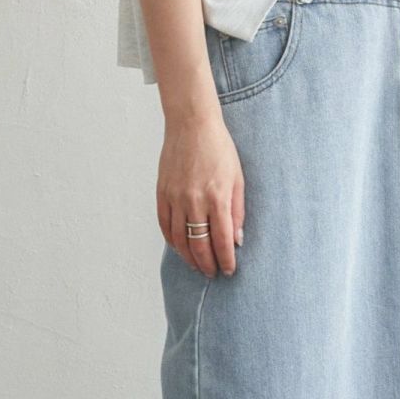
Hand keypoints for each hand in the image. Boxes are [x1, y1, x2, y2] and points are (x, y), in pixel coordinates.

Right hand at [156, 106, 244, 275]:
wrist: (191, 124)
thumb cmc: (219, 148)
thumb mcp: (238, 178)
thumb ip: (237, 211)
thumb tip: (237, 239)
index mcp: (217, 197)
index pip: (222, 241)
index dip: (226, 260)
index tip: (229, 270)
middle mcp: (194, 201)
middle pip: (199, 245)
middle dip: (207, 264)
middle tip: (212, 273)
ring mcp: (175, 198)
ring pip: (179, 240)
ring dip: (189, 258)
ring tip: (197, 265)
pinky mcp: (162, 193)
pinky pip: (164, 225)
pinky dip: (172, 241)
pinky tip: (180, 248)